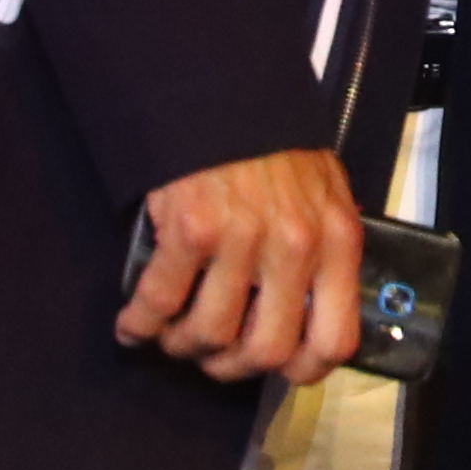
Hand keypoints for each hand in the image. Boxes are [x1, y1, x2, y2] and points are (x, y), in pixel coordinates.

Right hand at [117, 147, 366, 382]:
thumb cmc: (278, 151)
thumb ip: (326, 249)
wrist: (228, 98)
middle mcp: (295, 249)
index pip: (336, 340)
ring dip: (183, 347)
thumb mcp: (327, 196)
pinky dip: (139, 323)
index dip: (304, 370)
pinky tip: (133, 324)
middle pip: (265, 351)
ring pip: (209, 334)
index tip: (279, 370)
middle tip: (214, 357)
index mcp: (337, 243)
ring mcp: (241, 241)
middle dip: (232, 366)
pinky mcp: (189, 232)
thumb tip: (315, 308)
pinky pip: (159, 302)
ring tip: (172, 338)